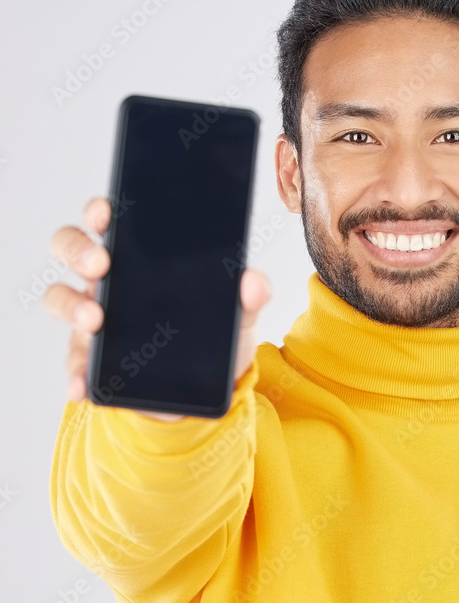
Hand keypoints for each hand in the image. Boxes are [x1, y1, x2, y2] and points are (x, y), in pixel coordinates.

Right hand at [44, 197, 270, 421]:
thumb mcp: (238, 317)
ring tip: (94, 321)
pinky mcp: (91, 359)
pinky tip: (83, 384)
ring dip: (71, 306)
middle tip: (101, 265)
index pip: (108, 221)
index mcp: (139, 258)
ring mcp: (93, 318)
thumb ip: (249, 297)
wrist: (207, 392)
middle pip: (71, 248)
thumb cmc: (213, 340)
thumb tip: (253, 281)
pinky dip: (75, 373)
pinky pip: (74, 362)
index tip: (107, 213)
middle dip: (78, 250)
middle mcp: (108, 281)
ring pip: (60, 298)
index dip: (100, 210)